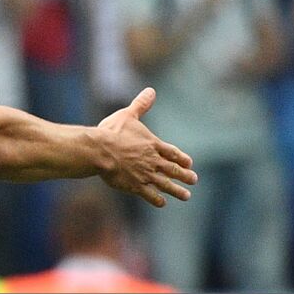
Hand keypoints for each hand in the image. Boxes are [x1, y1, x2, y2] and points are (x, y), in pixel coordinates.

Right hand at [95, 88, 196, 206]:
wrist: (100, 150)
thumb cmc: (112, 132)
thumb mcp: (128, 115)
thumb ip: (141, 105)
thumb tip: (151, 91)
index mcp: (152, 144)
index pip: (172, 153)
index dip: (181, 158)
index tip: (188, 163)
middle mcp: (153, 161)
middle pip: (173, 170)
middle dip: (184, 176)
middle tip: (193, 180)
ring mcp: (145, 174)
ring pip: (165, 184)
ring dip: (177, 190)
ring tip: (186, 196)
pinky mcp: (135, 186)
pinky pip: (149, 195)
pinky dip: (157, 199)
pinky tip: (162, 202)